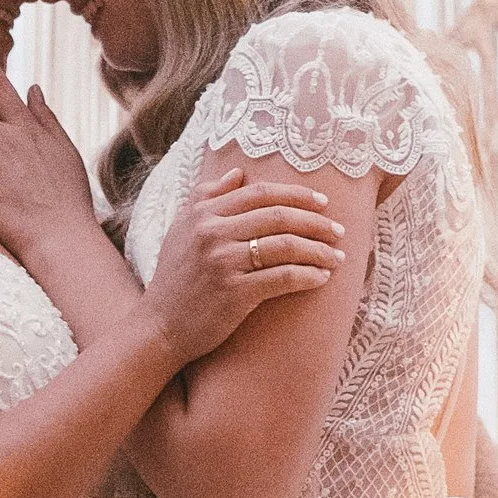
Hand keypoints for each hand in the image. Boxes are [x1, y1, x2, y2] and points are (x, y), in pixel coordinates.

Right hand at [141, 170, 347, 361]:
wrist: (159, 326)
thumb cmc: (174, 277)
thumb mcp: (181, 228)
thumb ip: (206, 195)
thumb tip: (238, 172)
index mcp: (203, 213)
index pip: (260, 193)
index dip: (296, 194)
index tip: (323, 201)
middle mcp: (212, 233)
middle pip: (278, 216)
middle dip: (316, 222)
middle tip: (338, 230)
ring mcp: (224, 262)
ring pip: (285, 246)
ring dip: (319, 250)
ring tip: (338, 256)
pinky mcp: (235, 293)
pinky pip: (283, 278)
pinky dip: (308, 276)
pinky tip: (322, 277)